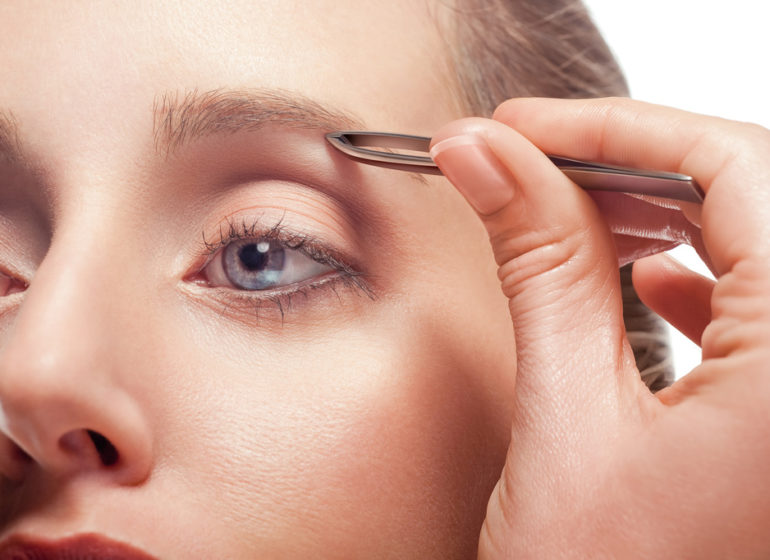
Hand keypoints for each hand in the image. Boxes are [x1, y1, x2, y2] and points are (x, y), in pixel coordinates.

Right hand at [429, 97, 769, 558]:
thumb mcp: (568, 425)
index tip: (517, 125)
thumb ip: (538, 267)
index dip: (610, 126)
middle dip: (628, 163)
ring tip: (571, 208)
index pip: (733, 163)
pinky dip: (704, 271)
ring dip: (663, 211)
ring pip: (764, 238)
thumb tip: (485, 159)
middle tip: (523, 160)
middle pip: (754, 190)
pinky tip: (653, 277)